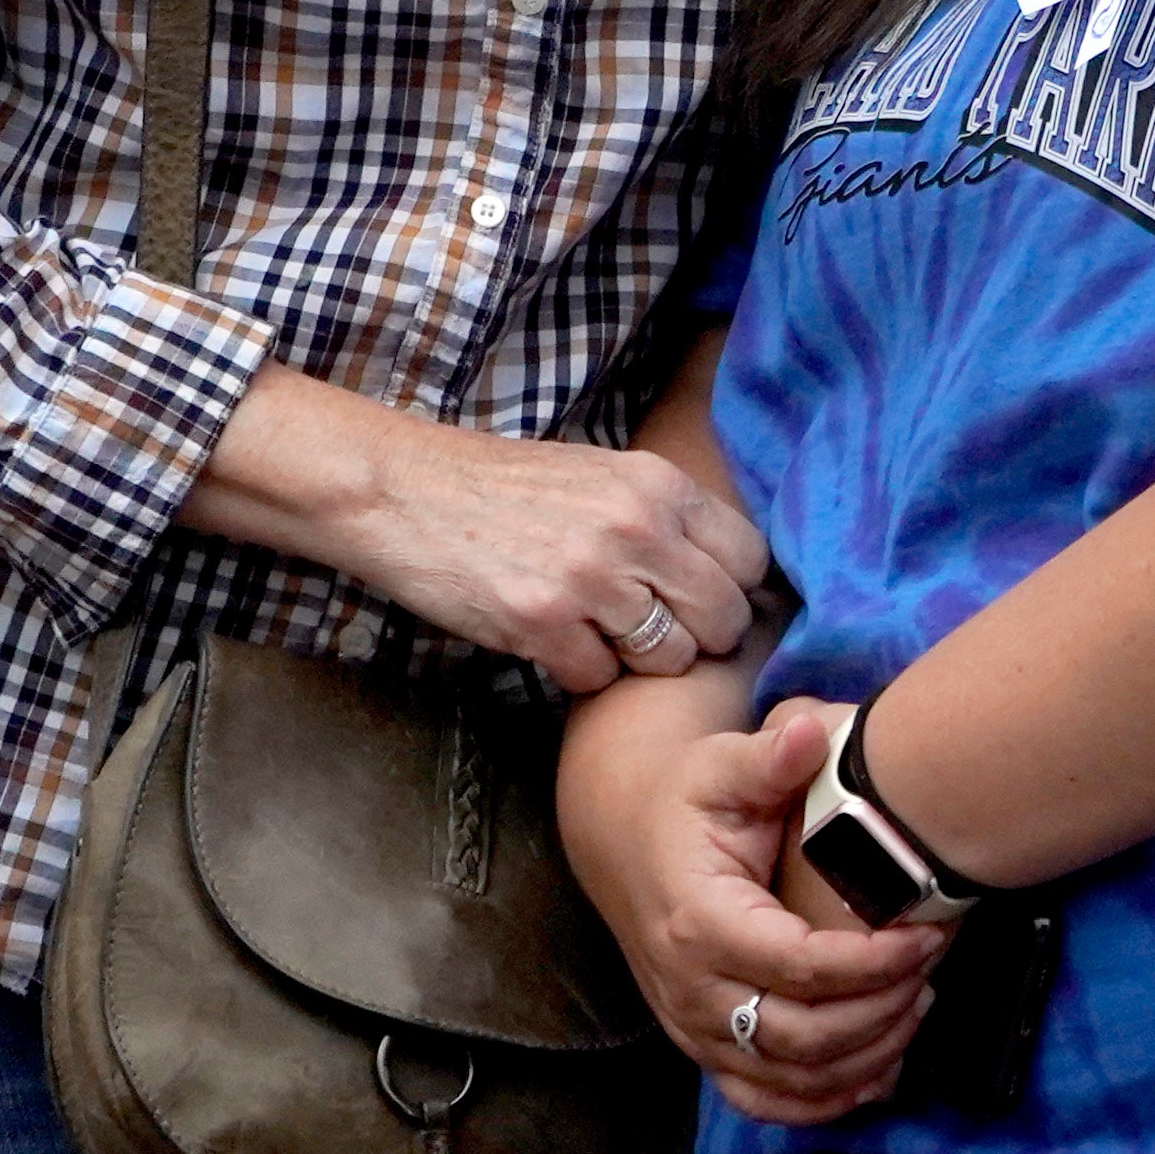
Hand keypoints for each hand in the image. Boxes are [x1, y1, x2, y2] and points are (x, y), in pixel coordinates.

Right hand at [330, 419, 772, 697]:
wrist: (404, 490)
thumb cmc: (507, 487)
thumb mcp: (605, 475)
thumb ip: (668, 515)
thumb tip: (736, 569)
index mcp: (659, 486)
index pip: (750, 558)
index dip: (735, 589)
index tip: (710, 603)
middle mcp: (636, 529)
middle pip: (722, 617)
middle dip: (700, 637)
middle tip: (662, 634)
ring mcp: (589, 578)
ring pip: (669, 657)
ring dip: (641, 661)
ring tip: (603, 634)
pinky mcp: (540, 623)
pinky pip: (600, 678)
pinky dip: (582, 672)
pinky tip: (557, 643)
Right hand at [564, 694, 944, 1126]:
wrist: (627, 840)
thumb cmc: (688, 801)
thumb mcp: (720, 764)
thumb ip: (768, 755)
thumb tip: (810, 732)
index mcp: (699, 922)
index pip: (799, 967)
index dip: (874, 962)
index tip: (930, 935)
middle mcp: (690, 990)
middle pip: (799, 1037)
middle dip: (881, 1013)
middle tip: (933, 970)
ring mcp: (693, 1029)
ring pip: (788, 1079)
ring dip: (865, 1057)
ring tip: (918, 1006)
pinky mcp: (704, 1049)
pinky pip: (763, 1102)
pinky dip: (824, 1101)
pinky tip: (879, 1072)